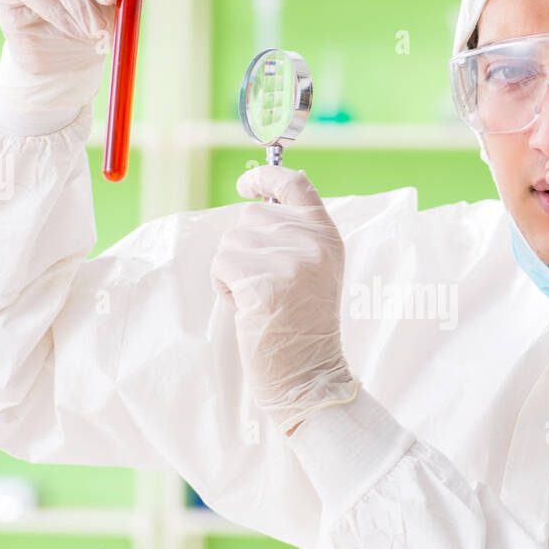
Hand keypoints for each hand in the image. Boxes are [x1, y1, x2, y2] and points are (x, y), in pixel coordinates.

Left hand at [210, 165, 358, 436]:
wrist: (309, 372)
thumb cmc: (302, 325)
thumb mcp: (313, 269)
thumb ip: (294, 234)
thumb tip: (254, 202)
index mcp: (326, 235)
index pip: (295, 184)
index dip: (266, 176)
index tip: (245, 184)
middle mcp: (312, 242)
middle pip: (251, 215)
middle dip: (244, 247)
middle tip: (266, 283)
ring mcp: (290, 261)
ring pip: (231, 242)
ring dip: (232, 271)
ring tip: (259, 299)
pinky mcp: (263, 283)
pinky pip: (222, 266)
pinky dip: (224, 287)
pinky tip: (247, 308)